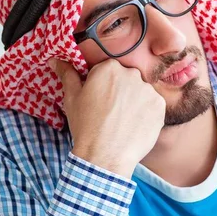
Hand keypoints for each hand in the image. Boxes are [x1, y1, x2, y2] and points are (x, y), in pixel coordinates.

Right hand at [49, 58, 165, 177]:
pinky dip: (146, 115)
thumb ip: (68, 74)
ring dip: (135, 103)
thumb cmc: (86, 127)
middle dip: (121, 93)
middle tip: (111, 113)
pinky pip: (153, 106)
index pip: (108, 71)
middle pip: (127, 80)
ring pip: (141, 93)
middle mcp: (132, 75)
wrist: (105, 156)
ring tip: (123, 122)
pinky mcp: (160, 107)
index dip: (103, 86)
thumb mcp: (72, 98)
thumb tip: (56, 59)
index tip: (100, 100)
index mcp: (109, 68)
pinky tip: (134, 126)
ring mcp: (148, 91)